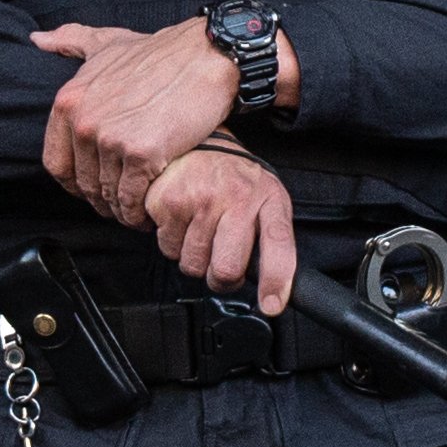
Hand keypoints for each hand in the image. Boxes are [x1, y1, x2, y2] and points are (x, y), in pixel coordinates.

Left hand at [33, 17, 243, 215]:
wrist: (205, 55)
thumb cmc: (160, 51)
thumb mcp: (107, 42)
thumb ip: (71, 41)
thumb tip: (38, 40)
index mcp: (69, 101)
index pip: (56, 163)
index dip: (74, 182)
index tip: (93, 187)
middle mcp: (84, 121)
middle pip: (82, 183)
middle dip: (101, 200)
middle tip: (120, 205)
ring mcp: (111, 138)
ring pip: (107, 193)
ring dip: (120, 211)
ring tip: (135, 212)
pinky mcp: (141, 153)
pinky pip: (131, 198)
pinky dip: (137, 213)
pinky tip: (148, 212)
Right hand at [149, 140, 302, 314]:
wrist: (199, 141)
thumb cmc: (236, 178)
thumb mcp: (266, 199)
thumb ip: (271, 240)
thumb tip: (274, 291)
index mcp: (268, 200)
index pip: (278, 244)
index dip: (276, 281)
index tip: (271, 305)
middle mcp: (238, 197)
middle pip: (226, 269)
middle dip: (219, 278)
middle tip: (218, 259)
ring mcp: (201, 199)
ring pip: (192, 264)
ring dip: (193, 257)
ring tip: (200, 228)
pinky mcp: (169, 201)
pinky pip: (168, 248)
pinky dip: (172, 240)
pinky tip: (182, 218)